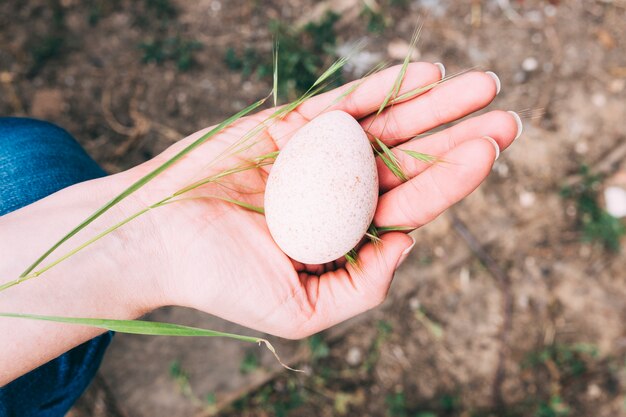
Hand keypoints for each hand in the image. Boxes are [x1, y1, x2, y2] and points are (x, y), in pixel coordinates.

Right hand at [128, 62, 520, 338]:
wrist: (156, 238)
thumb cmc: (219, 279)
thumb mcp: (300, 310)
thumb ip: (361, 287)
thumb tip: (411, 244)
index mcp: (344, 235)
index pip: (411, 204)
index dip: (452, 177)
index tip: (489, 149)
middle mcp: (337, 193)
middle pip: (408, 161)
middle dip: (458, 137)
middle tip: (508, 116)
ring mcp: (317, 157)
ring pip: (384, 126)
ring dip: (433, 104)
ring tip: (482, 83)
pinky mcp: (290, 128)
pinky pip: (343, 104)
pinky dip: (382, 87)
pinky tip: (424, 72)